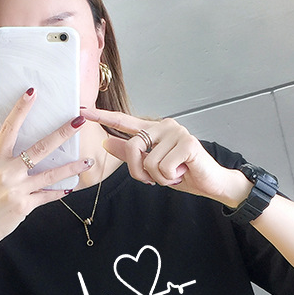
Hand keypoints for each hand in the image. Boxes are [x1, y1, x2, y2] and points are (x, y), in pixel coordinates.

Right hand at [0, 89, 92, 251]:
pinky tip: (71, 186)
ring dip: (71, 167)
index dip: (21, 110)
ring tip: (87, 160)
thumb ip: (5, 163)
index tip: (32, 93)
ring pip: (50, 174)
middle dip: (62, 133)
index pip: (9, 129)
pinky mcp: (24, 206)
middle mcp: (6, 172)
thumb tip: (24, 152)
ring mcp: (16, 189)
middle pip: (39, 148)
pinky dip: (59, 191)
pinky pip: (47, 196)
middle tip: (78, 120)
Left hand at [81, 108, 250, 205]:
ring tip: (174, 173)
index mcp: (154, 130)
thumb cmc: (181, 173)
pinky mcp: (187, 143)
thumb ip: (130, 154)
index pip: (124, 121)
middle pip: (133, 148)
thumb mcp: (151, 166)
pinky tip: (182, 172)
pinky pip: (163, 167)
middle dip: (138, 172)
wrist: (210, 183)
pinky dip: (170, 178)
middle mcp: (164, 126)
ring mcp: (177, 132)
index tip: (83, 111)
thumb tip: (107, 143)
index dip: (103, 117)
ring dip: (159, 178)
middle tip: (153, 180)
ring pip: (148, 162)